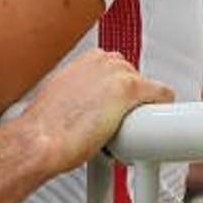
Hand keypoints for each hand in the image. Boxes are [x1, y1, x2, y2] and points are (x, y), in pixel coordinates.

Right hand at [23, 49, 173, 174]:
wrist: (39, 140)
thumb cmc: (42, 129)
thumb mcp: (55, 101)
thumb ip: (74, 97)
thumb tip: (82, 110)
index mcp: (79, 63)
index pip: (112, 67)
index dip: (114, 92)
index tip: (112, 108)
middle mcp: (97, 61)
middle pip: (131, 73)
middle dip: (129, 97)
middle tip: (120, 122)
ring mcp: (115, 73)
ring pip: (146, 84)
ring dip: (141, 104)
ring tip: (129, 128)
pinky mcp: (129, 89)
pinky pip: (162, 93)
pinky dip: (162, 108)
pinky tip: (156, 125)